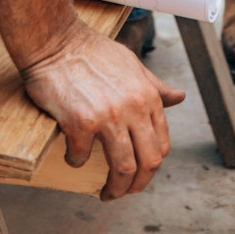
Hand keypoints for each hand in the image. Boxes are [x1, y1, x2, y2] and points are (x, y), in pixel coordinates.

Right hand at [21, 21, 184, 199]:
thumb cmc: (91, 51)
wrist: (54, 40)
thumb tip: (179, 97)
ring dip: (115, 188)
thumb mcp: (131, 64)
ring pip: (122, 169)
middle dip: (137, 185)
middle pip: (148, 163)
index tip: (139, 173)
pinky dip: (76, 162)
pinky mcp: (80, 122)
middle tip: (124, 192)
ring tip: (106, 192)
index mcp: (147, 95)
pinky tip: (72, 155)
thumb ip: (154, 86)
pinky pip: (81, 157)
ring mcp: (108, 116)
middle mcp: (132, 107)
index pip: (161, 145)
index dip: (151, 166)